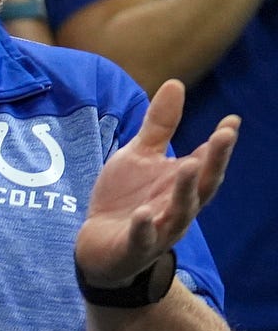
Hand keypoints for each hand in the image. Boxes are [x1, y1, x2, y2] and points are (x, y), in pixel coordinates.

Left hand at [78, 79, 238, 285]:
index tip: (232, 121)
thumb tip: (176, 82)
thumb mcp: (139, 156)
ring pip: (180, 212)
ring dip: (185, 190)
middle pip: (203, 185)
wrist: (98, 244)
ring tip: (188, 165)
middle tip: (224, 136)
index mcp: (181, 183)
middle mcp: (178, 206)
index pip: (207, 161)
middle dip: (215, 161)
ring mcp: (160, 229)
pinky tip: (144, 213)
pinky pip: (143, 238)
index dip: (220, 143)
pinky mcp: (136, 248)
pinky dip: (145, 227)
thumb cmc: (126, 198)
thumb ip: (159, 125)